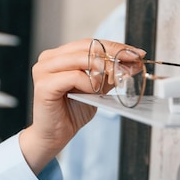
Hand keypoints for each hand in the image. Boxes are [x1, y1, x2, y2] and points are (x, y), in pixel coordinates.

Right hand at [19, 39, 144, 173]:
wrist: (54, 136)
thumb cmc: (71, 112)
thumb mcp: (96, 89)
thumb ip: (109, 74)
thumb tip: (133, 62)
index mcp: (58, 56)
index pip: (89, 43)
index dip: (114, 46)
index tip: (135, 53)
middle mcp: (48, 59)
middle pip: (86, 47)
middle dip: (113, 54)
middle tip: (132, 62)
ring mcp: (43, 70)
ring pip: (81, 58)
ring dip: (103, 68)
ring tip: (115, 78)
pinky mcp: (44, 85)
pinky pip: (75, 76)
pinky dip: (89, 83)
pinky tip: (93, 92)